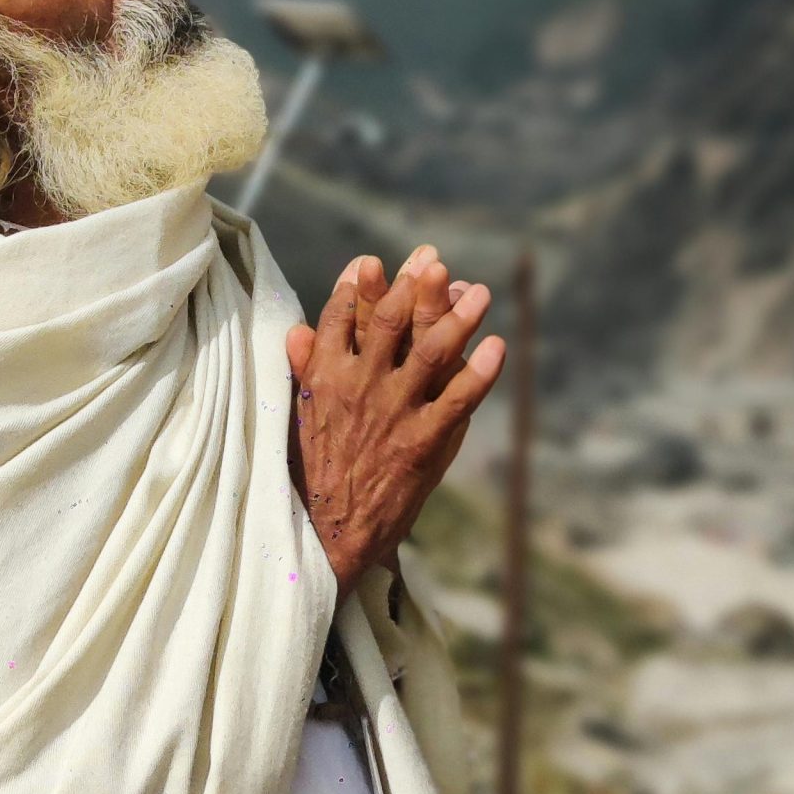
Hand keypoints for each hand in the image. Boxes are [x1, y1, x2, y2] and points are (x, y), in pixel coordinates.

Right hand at [285, 246, 504, 598]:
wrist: (326, 534)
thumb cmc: (310, 477)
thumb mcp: (296, 418)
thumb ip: (303, 371)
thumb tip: (295, 330)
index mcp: (324, 377)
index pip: (339, 317)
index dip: (355, 285)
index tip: (370, 261)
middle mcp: (359, 385)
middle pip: (390, 320)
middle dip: (413, 284)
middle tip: (433, 259)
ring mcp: (393, 411)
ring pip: (431, 349)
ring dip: (457, 316)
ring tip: (478, 292)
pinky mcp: (422, 441)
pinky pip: (459, 398)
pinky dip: (481, 372)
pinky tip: (497, 348)